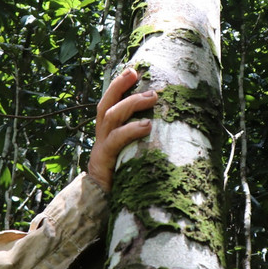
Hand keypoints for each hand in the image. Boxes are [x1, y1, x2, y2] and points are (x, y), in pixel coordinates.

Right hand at [87, 68, 156, 191]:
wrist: (100, 199)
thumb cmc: (121, 171)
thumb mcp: (131, 149)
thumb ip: (140, 135)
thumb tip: (167, 121)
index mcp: (107, 128)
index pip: (109, 100)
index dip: (118, 84)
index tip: (133, 70)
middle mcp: (102, 133)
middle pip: (106, 102)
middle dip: (120, 86)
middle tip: (139, 76)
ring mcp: (102, 144)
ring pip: (112, 116)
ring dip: (132, 103)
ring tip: (153, 97)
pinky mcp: (105, 158)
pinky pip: (117, 139)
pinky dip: (131, 130)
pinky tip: (147, 125)